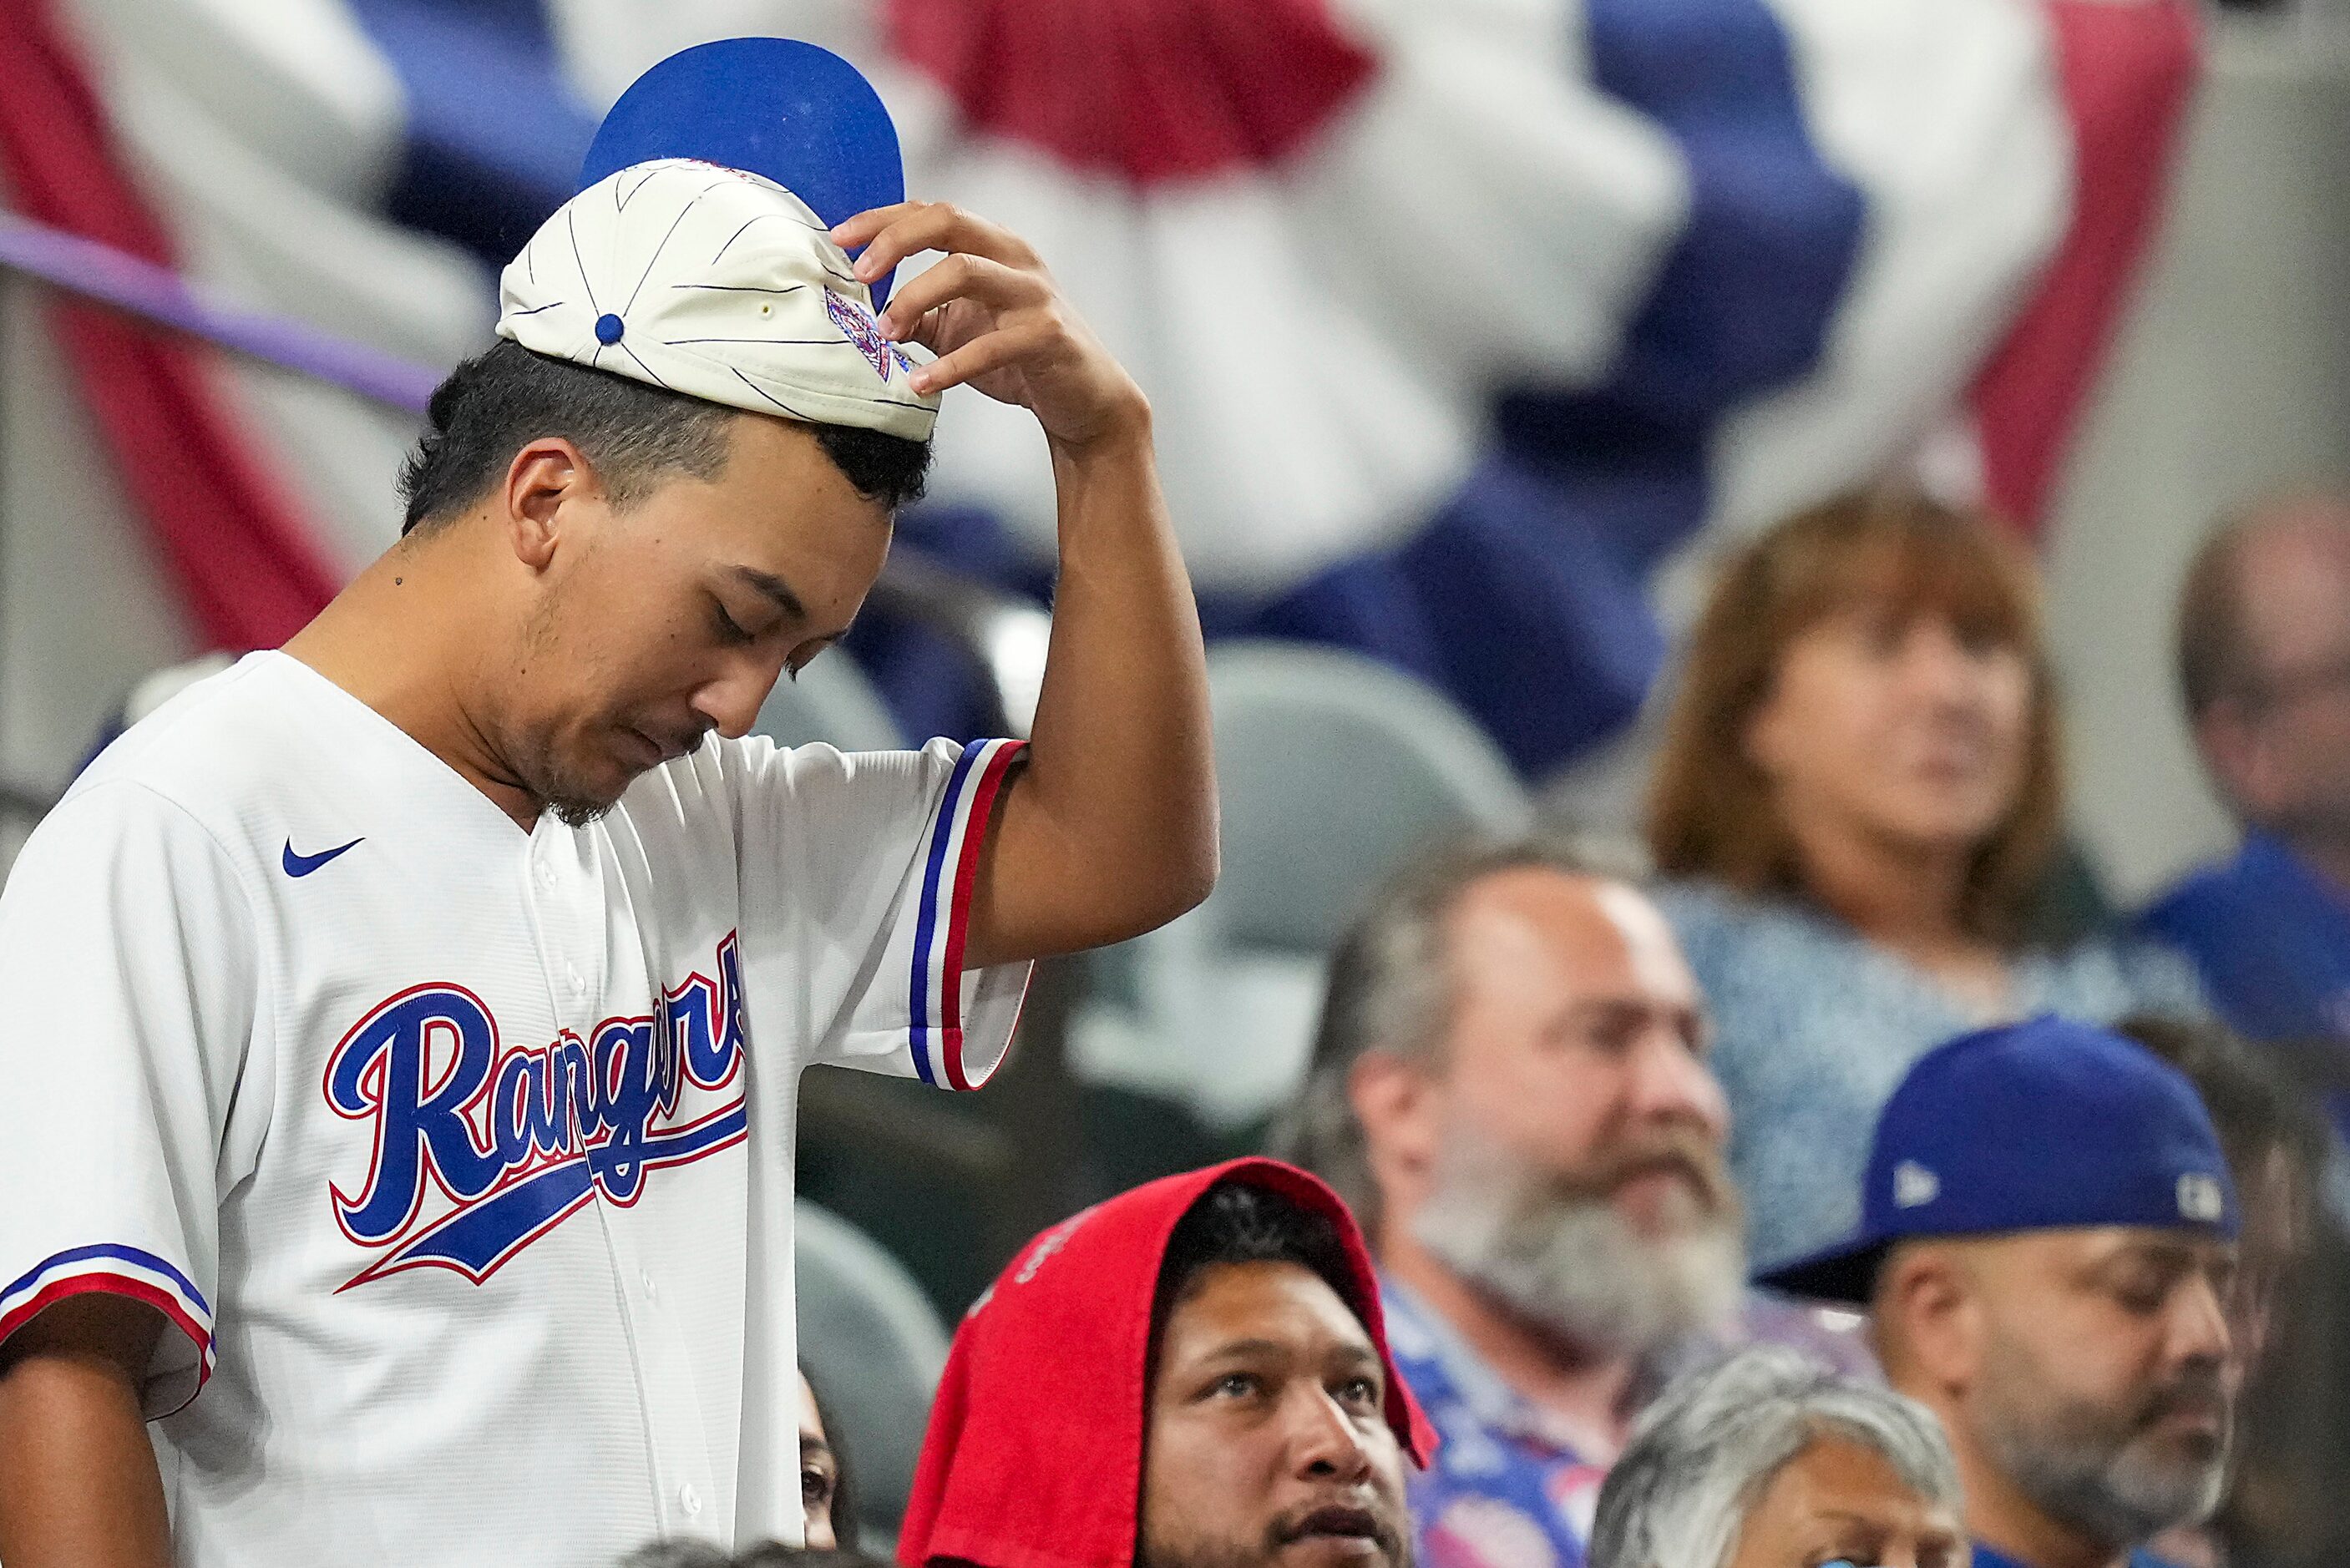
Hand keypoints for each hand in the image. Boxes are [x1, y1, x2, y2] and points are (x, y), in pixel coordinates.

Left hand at [831, 202, 1147, 451]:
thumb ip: (919, 315)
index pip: (929, 212)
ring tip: (886, 333)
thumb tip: (867, 315)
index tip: (837, 239)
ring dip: (914, 297)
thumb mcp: (961, 328)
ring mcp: (1034, 293)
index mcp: (992, 245)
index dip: (879, 220)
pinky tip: (920, 385)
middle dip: (894, 241)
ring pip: (964, 269)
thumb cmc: (1020, 357)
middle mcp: (1015, 257)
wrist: (1086, 399)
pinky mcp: (1048, 335)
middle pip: (948, 220)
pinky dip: (949, 366)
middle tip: (860, 275)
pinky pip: (991, 344)